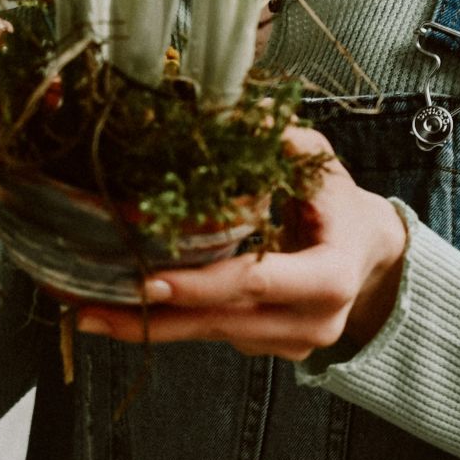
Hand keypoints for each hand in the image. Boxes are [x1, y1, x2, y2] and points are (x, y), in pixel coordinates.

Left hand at [73, 126, 408, 359]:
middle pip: (222, 320)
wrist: (373, 257)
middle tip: (88, 309)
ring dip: (149, 327)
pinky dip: (172, 323)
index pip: (257, 283)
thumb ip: (281, 138)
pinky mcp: (272, 351)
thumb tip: (234, 108)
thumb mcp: (322, 164)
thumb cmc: (341, 203)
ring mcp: (292, 345)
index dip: (201, 284)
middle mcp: (314, 322)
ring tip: (86, 314)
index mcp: (330, 277)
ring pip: (211, 337)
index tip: (146, 280)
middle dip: (153, 318)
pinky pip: (215, 337)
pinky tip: (124, 313)